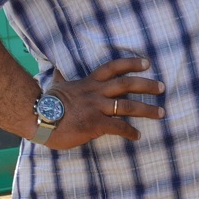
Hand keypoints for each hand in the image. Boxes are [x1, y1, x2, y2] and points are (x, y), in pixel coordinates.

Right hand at [43, 56, 164, 148]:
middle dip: (147, 85)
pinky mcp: (95, 124)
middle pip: (127, 84)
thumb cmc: (45, 105)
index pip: (113, 67)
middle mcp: (96, 92)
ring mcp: (96, 107)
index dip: (131, 63)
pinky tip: (137, 136)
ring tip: (161, 113)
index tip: (147, 63)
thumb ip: (63, 80)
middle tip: (162, 87)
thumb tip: (56, 71)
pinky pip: (118, 127)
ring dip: (147, 109)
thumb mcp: (57, 87)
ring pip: (128, 105)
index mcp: (89, 82)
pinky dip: (130, 131)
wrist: (37, 118)